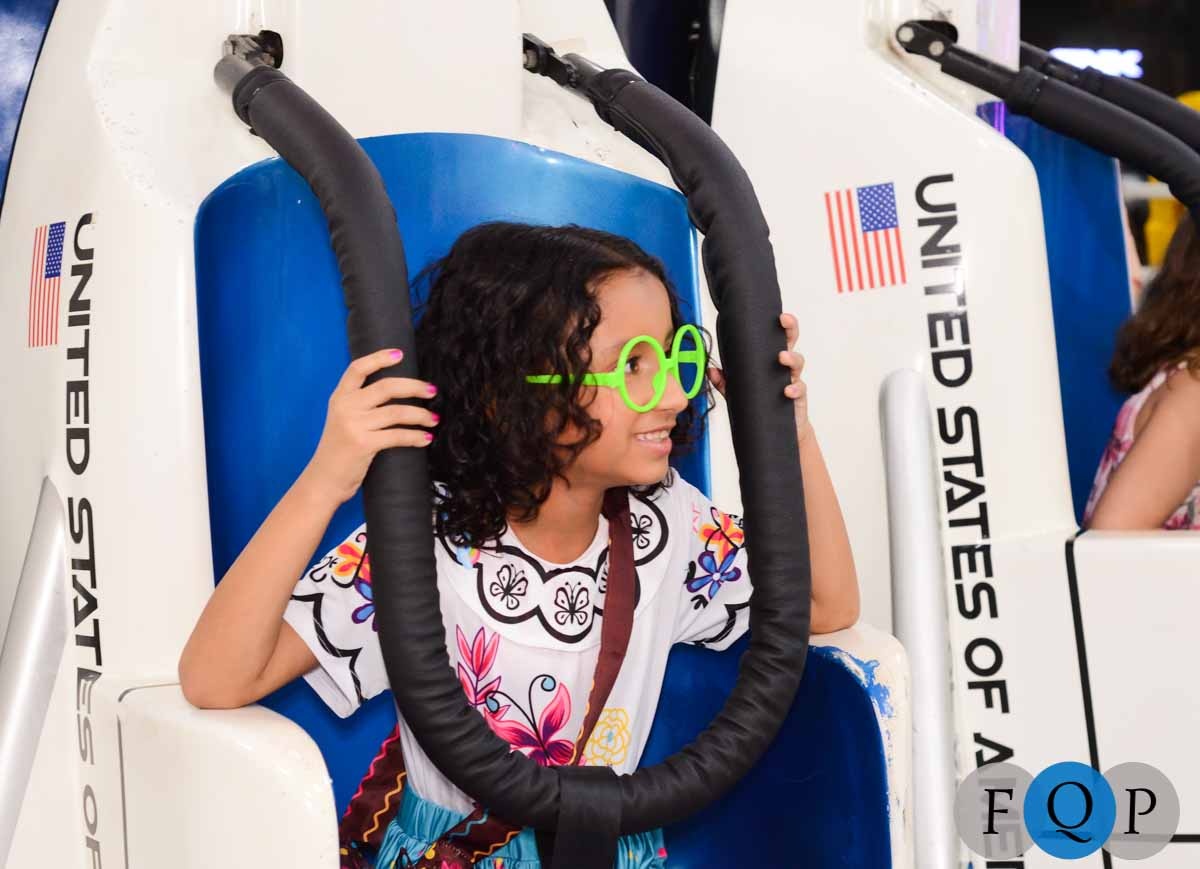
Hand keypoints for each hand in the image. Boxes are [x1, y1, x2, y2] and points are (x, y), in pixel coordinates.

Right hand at [302, 348, 438, 505]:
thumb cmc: (339, 451)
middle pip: (386, 386)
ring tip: (434, 419)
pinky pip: (398, 435)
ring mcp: (354, 425)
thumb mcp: (342, 419)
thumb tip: (396, 391)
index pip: (358, 368)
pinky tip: (426, 438)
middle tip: (432, 391)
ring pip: (397, 412)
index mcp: (340, 397)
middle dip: (414, 386)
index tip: (400, 354)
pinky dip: (416, 436)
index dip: (379, 358)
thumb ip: (360, 404)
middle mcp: (346, 407)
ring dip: (421, 414)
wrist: (324, 480)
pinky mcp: (363, 444)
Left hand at [706, 312, 810, 443]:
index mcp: (771, 360)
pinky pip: (799, 390)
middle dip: (790, 329)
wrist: (777, 431)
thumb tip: (710, 370)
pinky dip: (794, 389)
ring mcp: (793, 380)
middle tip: (784, 320)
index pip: (777, 337)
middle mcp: (784, 367)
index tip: (778, 314)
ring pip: (798, 363)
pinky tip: (786, 390)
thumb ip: (725, 382)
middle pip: (792, 342)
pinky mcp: (798, 398)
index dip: (781, 324)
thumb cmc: (761, 405)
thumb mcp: (739, 393)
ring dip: (791, 358)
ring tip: (782, 358)